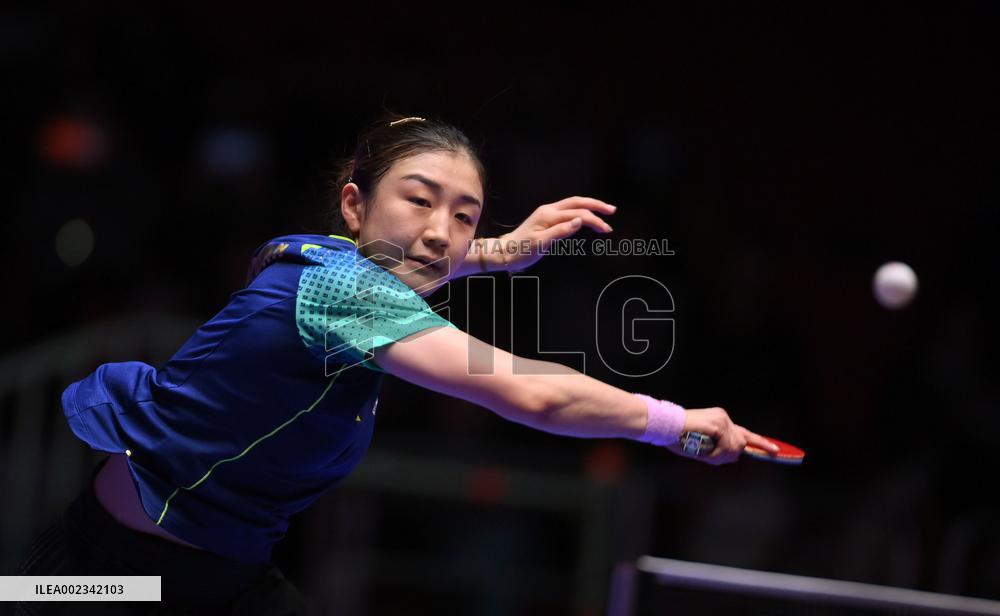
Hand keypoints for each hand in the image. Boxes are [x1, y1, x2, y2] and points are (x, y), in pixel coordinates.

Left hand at [500, 196, 615, 271]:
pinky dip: (581, 211)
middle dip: (596, 205)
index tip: (606, 229)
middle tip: (612, 210)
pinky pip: (568, 210)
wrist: (504, 252)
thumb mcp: (540, 244)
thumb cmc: (521, 251)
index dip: (594, 220)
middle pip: (577, 202)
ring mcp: (547, 213)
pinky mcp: (547, 218)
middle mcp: (549, 210)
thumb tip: (579, 221)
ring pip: (573, 204)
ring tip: (605, 213)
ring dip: (590, 207)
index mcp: (548, 215)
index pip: (577, 214)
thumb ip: (560, 231)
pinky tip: (588, 217)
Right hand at [666, 407, 777, 465]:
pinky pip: (725, 447)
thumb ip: (720, 450)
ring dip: (719, 456)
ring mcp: (722, 419)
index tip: (775, 450)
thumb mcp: (703, 445)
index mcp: (720, 420)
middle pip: (741, 443)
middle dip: (728, 455)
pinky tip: (703, 450)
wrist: (666, 426)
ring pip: (735, 447)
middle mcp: (723, 417)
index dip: (761, 443)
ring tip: (702, 451)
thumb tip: (734, 457)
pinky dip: (714, 454)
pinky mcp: (718, 425)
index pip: (744, 433)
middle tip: (710, 456)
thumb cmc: (679, 437)